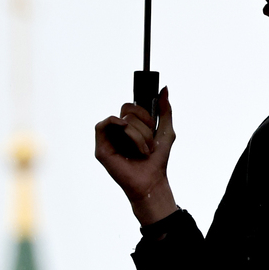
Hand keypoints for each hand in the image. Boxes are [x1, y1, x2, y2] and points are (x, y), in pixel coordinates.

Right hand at [94, 88, 177, 225]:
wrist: (152, 181)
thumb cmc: (157, 160)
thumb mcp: (167, 131)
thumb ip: (165, 110)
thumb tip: (164, 88)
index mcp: (130, 126)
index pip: (132, 107)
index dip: (143, 111)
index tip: (153, 124)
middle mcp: (118, 131)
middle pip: (128, 111)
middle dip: (144, 125)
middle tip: (150, 143)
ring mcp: (109, 139)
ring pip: (122, 121)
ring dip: (138, 136)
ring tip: (143, 151)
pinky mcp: (101, 148)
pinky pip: (102, 125)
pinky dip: (115, 124)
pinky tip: (124, 130)